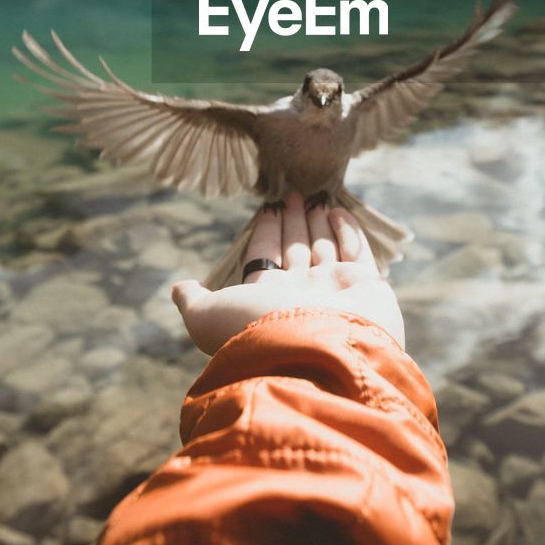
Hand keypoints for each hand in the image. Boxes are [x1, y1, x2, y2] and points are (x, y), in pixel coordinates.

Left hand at [172, 192, 404, 354]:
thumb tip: (178, 288)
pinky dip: (347, 231)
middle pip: (296, 248)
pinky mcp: (366, 286)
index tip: (266, 207)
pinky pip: (357, 252)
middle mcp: (301, 294)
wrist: (319, 351)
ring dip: (318, 221)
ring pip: (325, 247)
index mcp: (266, 299)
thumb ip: (193, 300)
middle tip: (291, 192)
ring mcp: (334, 289)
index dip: (265, 231)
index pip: (264, 257)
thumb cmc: (258, 329)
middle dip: (292, 221)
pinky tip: (336, 210)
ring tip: (314, 195)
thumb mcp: (208, 316)